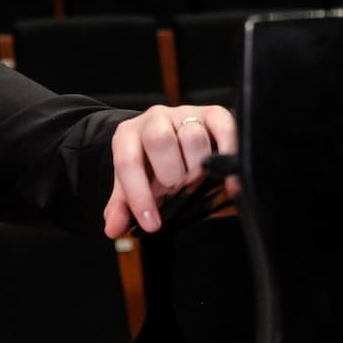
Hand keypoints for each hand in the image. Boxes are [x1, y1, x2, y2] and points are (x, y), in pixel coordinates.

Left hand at [103, 104, 238, 237]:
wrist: (171, 135)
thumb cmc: (152, 163)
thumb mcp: (133, 182)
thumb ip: (122, 206)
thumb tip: (113, 228)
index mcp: (129, 134)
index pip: (127, 162)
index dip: (139, 196)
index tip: (151, 224)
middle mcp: (155, 118)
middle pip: (159, 140)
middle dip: (170, 174)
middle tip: (175, 188)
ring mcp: (186, 114)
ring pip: (193, 137)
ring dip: (197, 167)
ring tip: (195, 178)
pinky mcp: (214, 114)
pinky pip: (224, 128)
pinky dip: (229, 155)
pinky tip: (227, 180)